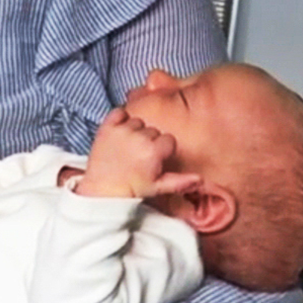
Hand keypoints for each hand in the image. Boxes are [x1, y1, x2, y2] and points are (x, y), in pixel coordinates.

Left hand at [77, 107, 200, 199]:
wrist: (103, 190)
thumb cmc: (132, 189)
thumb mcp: (158, 187)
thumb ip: (181, 181)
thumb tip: (200, 178)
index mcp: (155, 150)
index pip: (168, 139)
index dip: (162, 149)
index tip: (154, 159)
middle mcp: (140, 137)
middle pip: (153, 129)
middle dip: (148, 140)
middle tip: (139, 156)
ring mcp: (123, 131)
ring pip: (137, 121)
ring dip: (134, 130)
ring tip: (127, 147)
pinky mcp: (107, 127)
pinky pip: (119, 112)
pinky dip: (119, 118)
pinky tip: (118, 133)